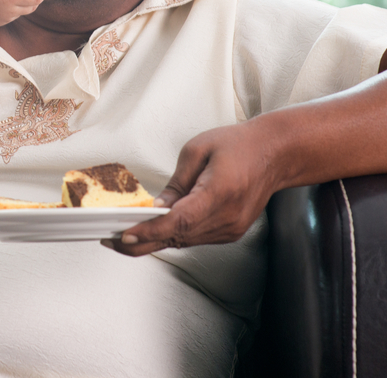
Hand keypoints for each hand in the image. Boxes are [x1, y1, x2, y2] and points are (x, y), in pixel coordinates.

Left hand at [101, 121, 279, 256]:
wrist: (275, 154)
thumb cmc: (239, 145)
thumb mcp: (198, 150)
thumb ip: (175, 183)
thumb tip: (156, 207)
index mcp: (219, 193)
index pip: (179, 221)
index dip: (150, 231)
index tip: (126, 234)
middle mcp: (228, 218)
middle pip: (178, 237)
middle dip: (142, 241)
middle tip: (111, 239)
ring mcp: (231, 229)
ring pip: (185, 241)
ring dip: (155, 240)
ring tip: (125, 235)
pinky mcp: (231, 232)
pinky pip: (195, 238)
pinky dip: (173, 235)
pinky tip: (154, 230)